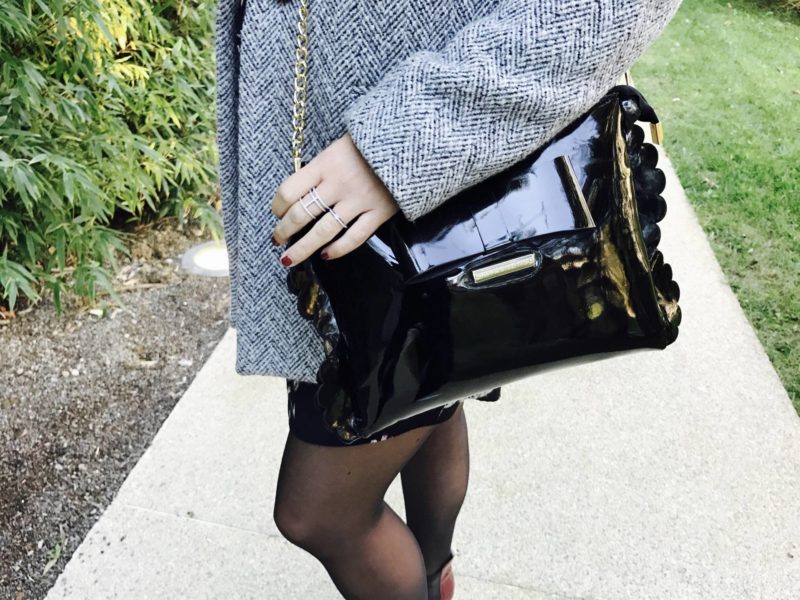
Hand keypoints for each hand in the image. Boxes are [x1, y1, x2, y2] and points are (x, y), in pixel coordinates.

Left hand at [270, 132, 398, 266]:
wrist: (410, 139)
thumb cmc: (371, 142)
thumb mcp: (339, 146)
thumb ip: (321, 168)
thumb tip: (300, 193)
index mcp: (325, 163)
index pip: (289, 190)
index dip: (278, 206)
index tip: (276, 213)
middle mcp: (338, 184)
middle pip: (302, 215)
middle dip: (284, 231)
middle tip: (277, 240)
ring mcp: (359, 200)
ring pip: (323, 231)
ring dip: (303, 248)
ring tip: (290, 258)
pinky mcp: (379, 212)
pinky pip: (354, 238)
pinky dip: (338, 250)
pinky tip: (326, 256)